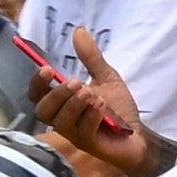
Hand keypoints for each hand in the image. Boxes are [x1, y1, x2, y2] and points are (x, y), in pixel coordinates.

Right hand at [40, 35, 173, 176]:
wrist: (139, 135)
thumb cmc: (118, 109)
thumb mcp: (106, 78)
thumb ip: (91, 58)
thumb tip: (79, 31)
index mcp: (62, 103)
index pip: (37, 94)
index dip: (37, 83)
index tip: (47, 68)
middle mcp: (63, 119)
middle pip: (43, 110)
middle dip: (57, 95)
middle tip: (75, 82)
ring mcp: (75, 135)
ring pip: (61, 123)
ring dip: (74, 105)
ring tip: (91, 94)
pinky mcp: (90, 146)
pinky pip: (83, 132)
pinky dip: (91, 117)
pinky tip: (102, 108)